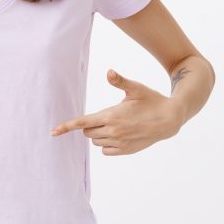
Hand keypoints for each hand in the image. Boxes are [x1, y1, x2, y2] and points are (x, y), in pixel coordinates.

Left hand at [49, 69, 182, 154]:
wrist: (169, 119)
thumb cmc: (151, 100)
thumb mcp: (136, 88)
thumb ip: (120, 81)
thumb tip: (109, 72)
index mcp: (111, 115)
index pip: (82, 122)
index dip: (66, 126)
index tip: (53, 131)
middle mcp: (113, 131)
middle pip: (87, 132)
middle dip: (90, 125)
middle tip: (105, 116)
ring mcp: (119, 143)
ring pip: (96, 142)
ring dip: (98, 134)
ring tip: (114, 124)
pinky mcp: (126, 150)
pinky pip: (106, 151)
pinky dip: (107, 145)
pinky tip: (118, 135)